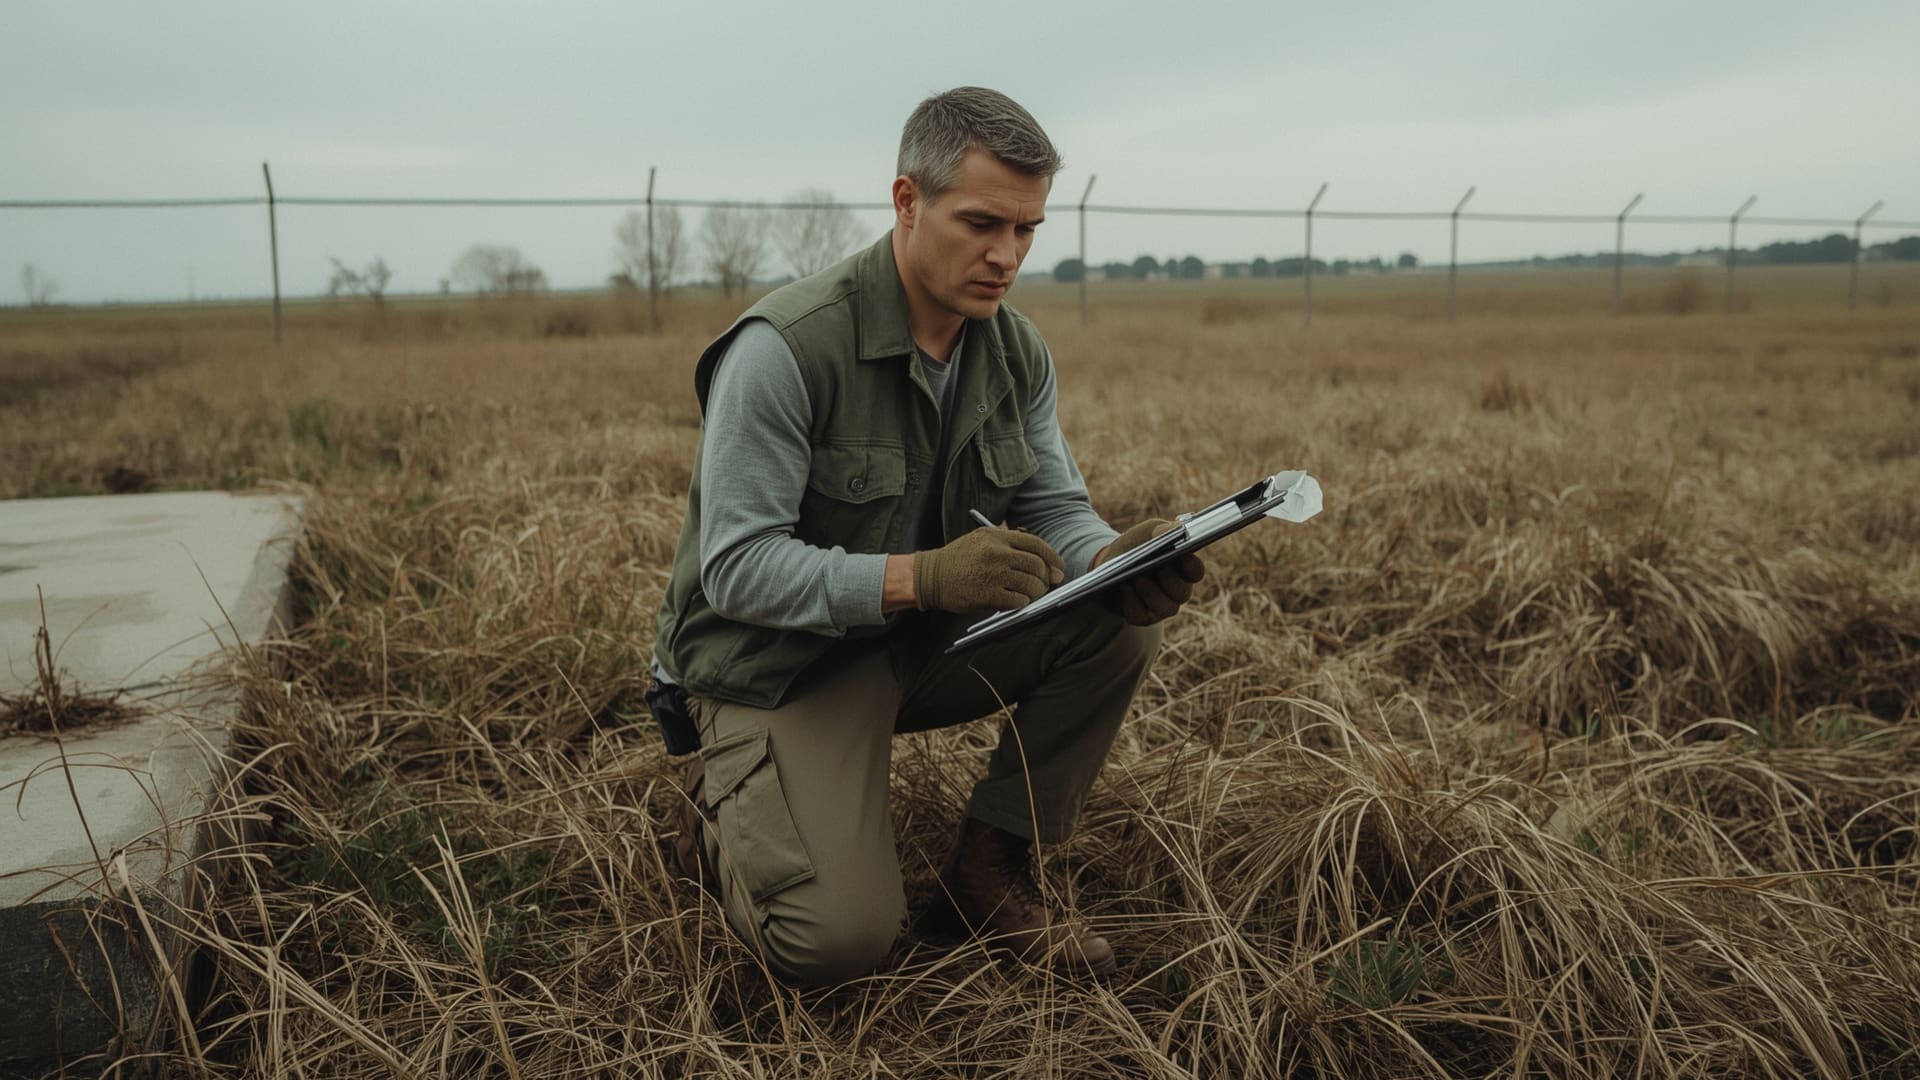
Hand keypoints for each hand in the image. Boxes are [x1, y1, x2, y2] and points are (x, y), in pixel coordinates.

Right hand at [913, 527, 1065, 614]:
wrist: (931, 576)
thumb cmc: (959, 558)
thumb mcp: (982, 538)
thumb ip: (1009, 542)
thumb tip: (1039, 555)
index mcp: (998, 537)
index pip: (1036, 544)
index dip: (1052, 558)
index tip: (1058, 568)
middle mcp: (997, 553)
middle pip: (1037, 566)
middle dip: (1046, 579)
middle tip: (1046, 585)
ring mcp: (993, 574)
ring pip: (1031, 585)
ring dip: (1036, 593)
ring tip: (1032, 595)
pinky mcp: (987, 594)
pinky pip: (1018, 601)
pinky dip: (1022, 603)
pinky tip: (1017, 602)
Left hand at [1093, 518, 1205, 625]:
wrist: (1109, 566)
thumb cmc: (1135, 547)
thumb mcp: (1146, 532)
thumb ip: (1161, 529)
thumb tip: (1172, 530)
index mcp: (1183, 568)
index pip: (1196, 572)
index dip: (1192, 567)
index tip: (1183, 557)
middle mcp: (1178, 591)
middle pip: (1182, 592)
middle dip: (1169, 580)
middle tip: (1157, 568)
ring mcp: (1163, 607)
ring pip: (1165, 607)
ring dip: (1150, 592)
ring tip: (1136, 578)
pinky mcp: (1144, 617)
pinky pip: (1142, 616)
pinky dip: (1132, 602)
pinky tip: (1124, 587)